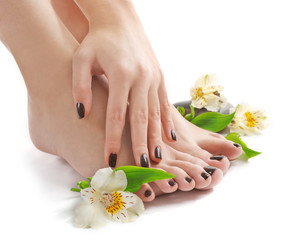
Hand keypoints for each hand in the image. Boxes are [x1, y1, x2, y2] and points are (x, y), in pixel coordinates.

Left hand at [72, 0, 175, 167]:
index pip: (117, 115)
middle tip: (142, 168)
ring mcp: (154, 77)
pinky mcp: (160, 77)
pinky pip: (164, 104)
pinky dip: (166, 122)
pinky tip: (169, 138)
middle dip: (141, 145)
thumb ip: (80, 88)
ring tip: (158, 159)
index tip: (111, 160)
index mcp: (121, 74)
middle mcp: (141, 77)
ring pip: (156, 114)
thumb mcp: (81, 59)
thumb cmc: (97, 41)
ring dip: (157, 138)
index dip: (113, 140)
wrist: (119, 21)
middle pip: (141, 119)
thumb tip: (82, 115)